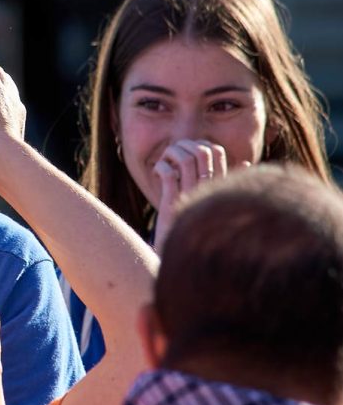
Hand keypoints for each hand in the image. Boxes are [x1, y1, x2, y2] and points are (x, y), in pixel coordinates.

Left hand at [153, 139, 228, 253]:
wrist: (183, 260)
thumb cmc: (199, 229)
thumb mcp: (215, 204)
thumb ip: (228, 184)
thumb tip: (246, 162)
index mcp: (220, 187)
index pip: (218, 153)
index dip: (202, 145)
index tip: (190, 154)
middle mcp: (208, 190)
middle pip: (203, 151)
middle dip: (186, 144)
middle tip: (175, 153)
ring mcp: (190, 195)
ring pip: (185, 158)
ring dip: (172, 152)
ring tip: (166, 160)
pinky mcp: (172, 204)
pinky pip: (167, 174)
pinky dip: (161, 166)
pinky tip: (158, 172)